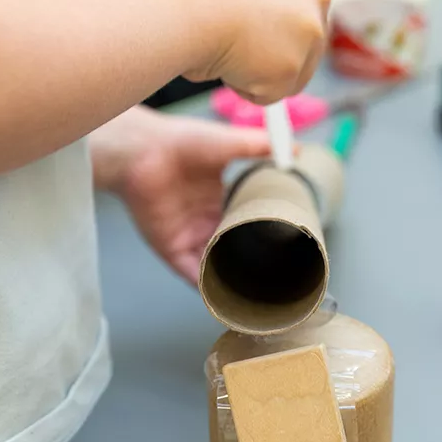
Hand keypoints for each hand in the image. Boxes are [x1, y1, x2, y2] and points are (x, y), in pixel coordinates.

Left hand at [89, 106, 269, 283]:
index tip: (284, 248)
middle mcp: (203, 222)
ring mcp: (188, 238)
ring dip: (232, 282)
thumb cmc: (183, 143)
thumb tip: (297, 149)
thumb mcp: (231, 143)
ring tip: (258, 296)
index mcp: (217, 201)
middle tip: (276, 279)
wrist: (144, 151)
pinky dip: (209, 288)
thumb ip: (261, 147)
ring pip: (215, 268)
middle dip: (250, 265)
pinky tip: (227, 298)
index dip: (262, 237)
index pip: (243, 226)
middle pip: (230, 251)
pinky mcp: (172, 250)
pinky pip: (194, 276)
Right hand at [182, 0, 329, 104]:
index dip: (276, 32)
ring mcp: (310, 34)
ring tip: (228, 48)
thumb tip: (266, 42)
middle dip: (273, 58)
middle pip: (306, 50)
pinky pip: (267, 95)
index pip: (303, 16)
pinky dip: (243, 86)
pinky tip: (226, 61)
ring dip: (257, 72)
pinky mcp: (292, 70)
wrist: (187, 2)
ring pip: (288, 76)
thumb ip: (267, 7)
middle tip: (238, 49)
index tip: (257, 36)